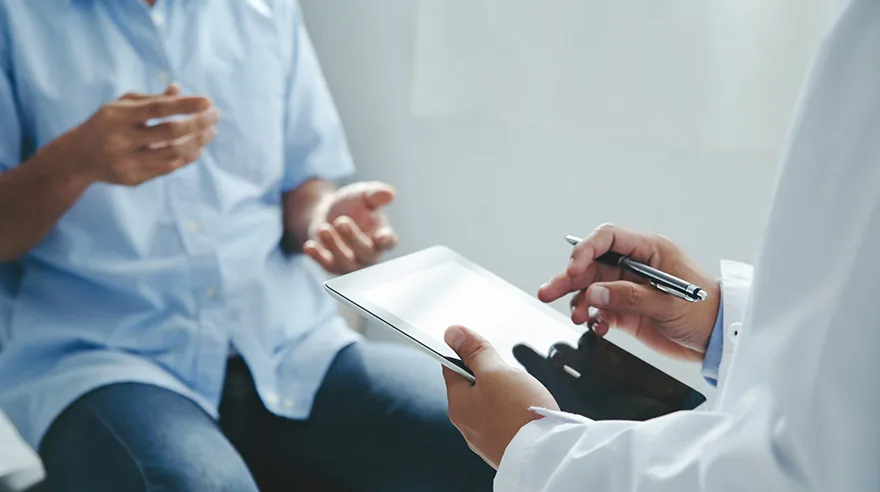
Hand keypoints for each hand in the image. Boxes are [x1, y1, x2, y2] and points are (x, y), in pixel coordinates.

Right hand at [62, 84, 218, 185]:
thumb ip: (150, 99)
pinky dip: (187, 158)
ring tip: (211, 132)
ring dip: (197, 142)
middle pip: (169, 132)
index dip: (185, 105)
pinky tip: (198, 148)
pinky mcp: (133, 178)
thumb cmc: (106, 124)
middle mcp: (120, 139)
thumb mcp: (121, 106)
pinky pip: (168, 168)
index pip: (158, 108)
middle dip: (198, 123)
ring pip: (173, 153)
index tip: (208, 102)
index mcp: (117, 115)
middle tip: (216, 116)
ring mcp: (126, 161)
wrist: (77, 157)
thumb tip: (180, 90)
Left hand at [304, 181, 397, 273]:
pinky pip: (327, 266)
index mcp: (382, 235)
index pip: (389, 242)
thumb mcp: (362, 195)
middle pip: (367, 254)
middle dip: (354, 239)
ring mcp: (351, 263)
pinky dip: (317, 257)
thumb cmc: (352, 205)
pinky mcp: (332, 266)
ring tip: (324, 229)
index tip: (381, 236)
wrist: (327, 213)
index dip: (386, 240)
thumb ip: (376, 194)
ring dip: (335, 247)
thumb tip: (390, 193)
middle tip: (341, 221)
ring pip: (347, 264)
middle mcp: (370, 254)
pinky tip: (309, 246)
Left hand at [442, 325, 558, 468]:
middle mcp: (467, 425)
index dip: (465, 353)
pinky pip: (505, 421)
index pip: (451, 368)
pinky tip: (528, 411)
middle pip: (473, 386)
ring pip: (491, 404)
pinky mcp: (504, 446)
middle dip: (492, 375)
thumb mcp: (496, 371)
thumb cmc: (521, 415)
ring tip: (522, 395)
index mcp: (458, 405)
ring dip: (505, 394)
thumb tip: (452, 333)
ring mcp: (486, 438)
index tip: (478, 347)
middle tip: (510, 375)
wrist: (547, 456)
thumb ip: (475, 352)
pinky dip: (515, 412)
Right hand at [538, 223, 719, 361]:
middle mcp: (635, 266)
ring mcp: (629, 288)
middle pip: (592, 264)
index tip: (573, 269)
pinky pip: (600, 309)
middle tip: (548, 292)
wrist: (719, 341)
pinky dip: (594, 318)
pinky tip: (597, 326)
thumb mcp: (669, 303)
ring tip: (575, 316)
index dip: (586, 250)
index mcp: (650, 251)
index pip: (608, 238)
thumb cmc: (706, 313)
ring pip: (591, 288)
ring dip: (578, 301)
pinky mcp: (627, 310)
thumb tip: (595, 293)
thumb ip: (630, 297)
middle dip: (569, 278)